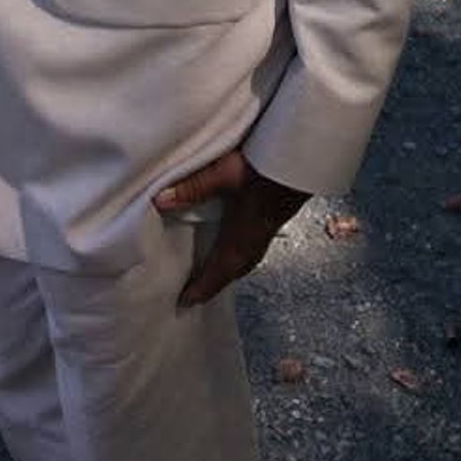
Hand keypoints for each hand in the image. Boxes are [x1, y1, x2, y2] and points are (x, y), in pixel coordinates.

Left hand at [155, 151, 307, 306]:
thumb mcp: (224, 174)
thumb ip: (194, 187)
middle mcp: (254, 242)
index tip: (185, 302)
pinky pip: (251, 251)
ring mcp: (264, 233)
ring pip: (243, 263)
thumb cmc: (266, 169)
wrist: (301, 159)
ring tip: (211, 275)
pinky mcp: (270, 221)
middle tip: (195, 293)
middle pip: (231, 273)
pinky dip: (237, 258)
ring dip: (226, 272)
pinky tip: (234, 248)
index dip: (201, 288)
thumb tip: (160, 201)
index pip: (218, 272)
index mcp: (241, 239)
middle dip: (214, 284)